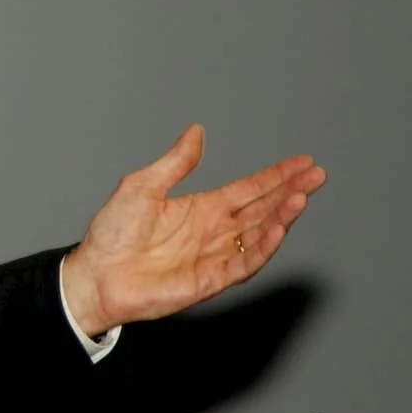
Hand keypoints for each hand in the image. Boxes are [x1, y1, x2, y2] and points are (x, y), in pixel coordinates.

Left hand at [61, 124, 325, 337]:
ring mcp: (214, 256)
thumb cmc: (112, 233)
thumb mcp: (142, 186)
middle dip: (290, 192)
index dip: (276, 176)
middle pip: (262, 210)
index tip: (303, 163)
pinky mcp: (209, 280)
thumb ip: (175, 163)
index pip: (248, 190)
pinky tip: (276, 229)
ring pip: (259, 235)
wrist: (95, 274)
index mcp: (201, 209)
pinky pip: (243, 263)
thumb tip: (196, 132)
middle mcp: (213, 232)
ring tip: (300, 197)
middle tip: (316, 176)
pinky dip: (262, 248)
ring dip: (281, 217)